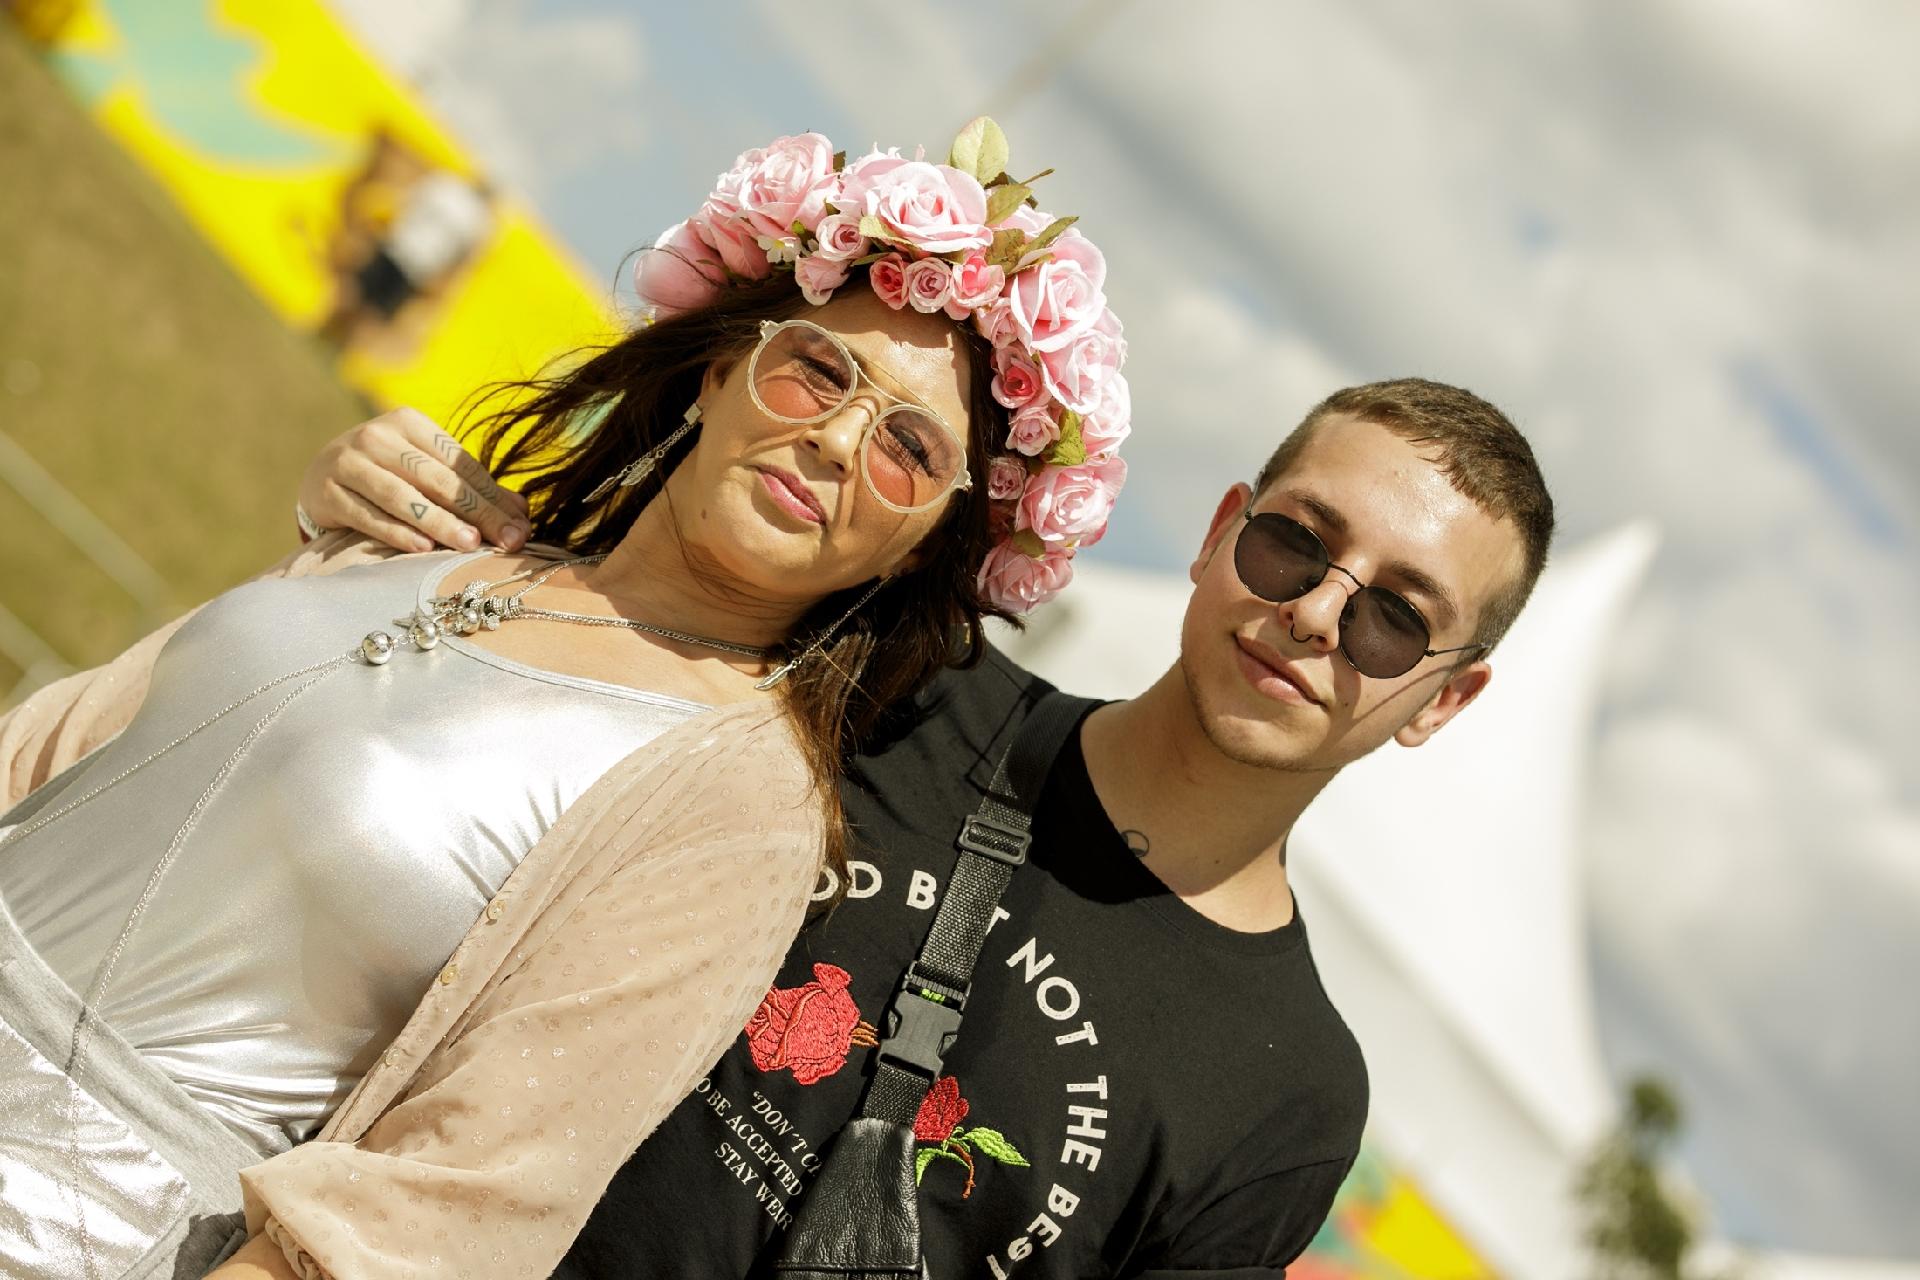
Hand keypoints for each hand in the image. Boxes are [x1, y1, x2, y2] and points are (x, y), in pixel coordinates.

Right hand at [298, 408, 529, 552]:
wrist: (320, 477)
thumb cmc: (388, 475)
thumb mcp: (426, 471)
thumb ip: (471, 488)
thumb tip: (521, 513)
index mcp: (409, 422)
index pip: (459, 464)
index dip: (493, 498)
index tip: (519, 529)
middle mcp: (377, 435)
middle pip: (436, 480)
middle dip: (476, 513)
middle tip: (506, 541)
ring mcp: (348, 461)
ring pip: (403, 496)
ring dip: (439, 523)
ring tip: (469, 545)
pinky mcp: (327, 491)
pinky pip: (369, 516)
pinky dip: (397, 532)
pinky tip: (422, 548)